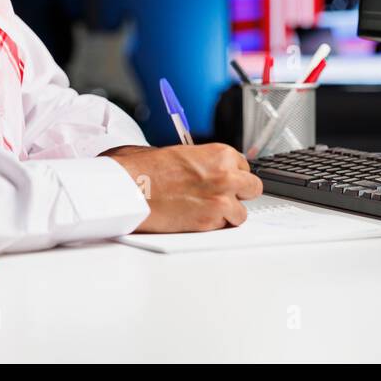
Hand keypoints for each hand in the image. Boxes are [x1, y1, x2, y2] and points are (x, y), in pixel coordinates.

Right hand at [105, 143, 263, 232]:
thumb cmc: (142, 169)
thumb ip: (199, 160)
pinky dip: (213, 227)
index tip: (222, 178)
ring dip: (227, 214)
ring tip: (205, 211)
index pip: (244, 166)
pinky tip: (196, 219)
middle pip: (253, 188)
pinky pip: (224, 228)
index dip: (231, 174)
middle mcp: (225, 176)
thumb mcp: (176, 151)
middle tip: (221, 196)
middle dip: (238, 193)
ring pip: (241, 213)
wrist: (127, 189)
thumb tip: (201, 168)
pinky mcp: (210, 223)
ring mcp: (220, 201)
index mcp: (219, 154)